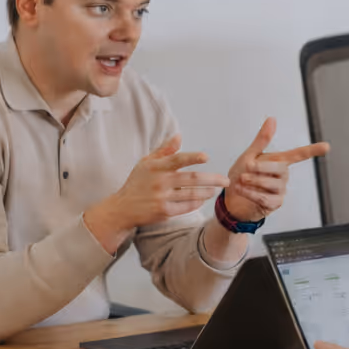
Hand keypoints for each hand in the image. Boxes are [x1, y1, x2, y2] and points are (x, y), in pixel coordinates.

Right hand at [84, 135, 228, 251]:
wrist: (123, 208)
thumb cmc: (137, 182)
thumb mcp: (146, 163)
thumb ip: (164, 150)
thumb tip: (179, 136)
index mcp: (156, 167)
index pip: (177, 160)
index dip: (192, 158)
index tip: (206, 157)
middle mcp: (159, 182)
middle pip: (192, 179)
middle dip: (213, 180)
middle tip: (226, 180)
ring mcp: (162, 198)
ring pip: (192, 194)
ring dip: (207, 192)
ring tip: (216, 189)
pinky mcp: (164, 212)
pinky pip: (186, 207)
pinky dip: (197, 202)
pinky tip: (203, 199)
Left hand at [223, 117, 329, 222]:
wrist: (230, 197)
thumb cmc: (242, 175)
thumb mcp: (249, 155)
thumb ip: (262, 139)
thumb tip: (272, 119)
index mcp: (279, 162)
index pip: (299, 154)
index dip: (313, 150)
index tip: (326, 146)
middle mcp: (283, 176)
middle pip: (280, 169)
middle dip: (261, 168)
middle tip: (246, 168)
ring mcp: (280, 191)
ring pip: (272, 184)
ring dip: (253, 181)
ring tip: (241, 179)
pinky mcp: (274, 204)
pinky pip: (266, 198)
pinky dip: (251, 193)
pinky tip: (241, 190)